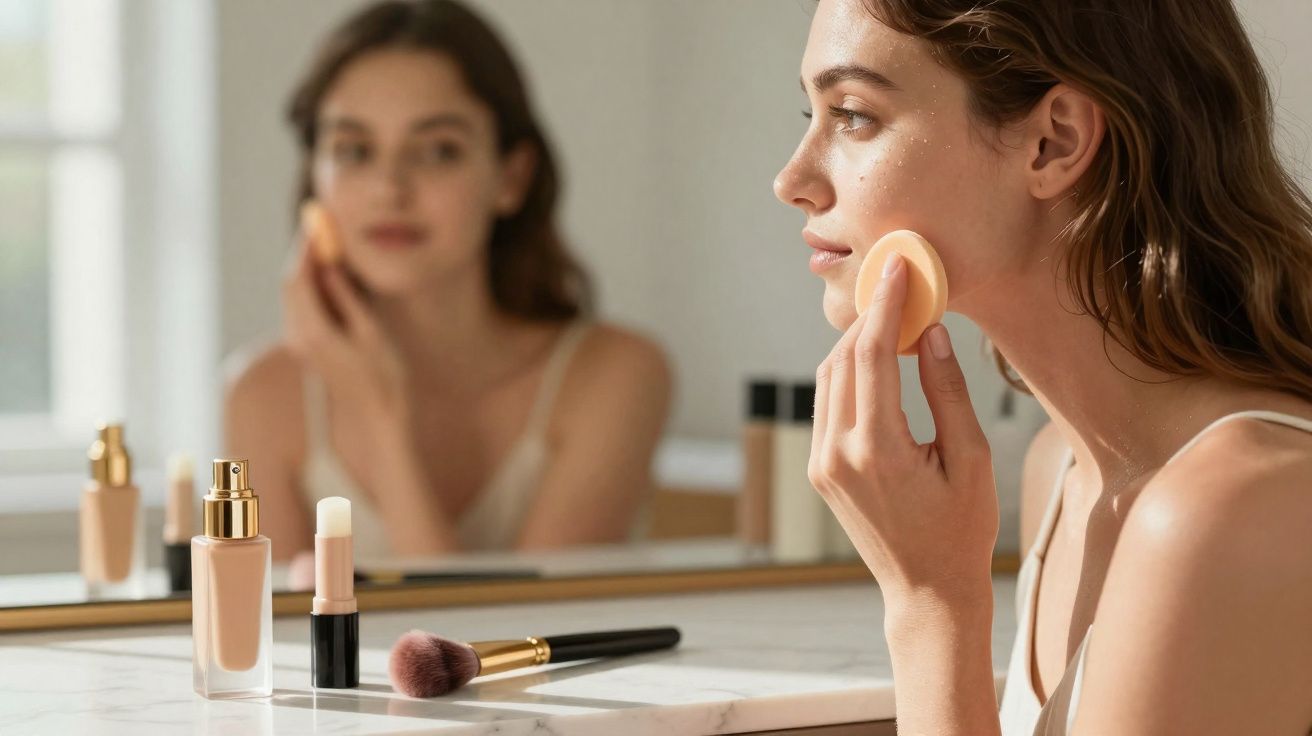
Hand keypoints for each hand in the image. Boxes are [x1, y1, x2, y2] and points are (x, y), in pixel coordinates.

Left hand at [283, 234, 411, 480]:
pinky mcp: (310, 349)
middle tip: (321, 228)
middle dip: (304, 255)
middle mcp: (300, 338)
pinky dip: (311, 288)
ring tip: (326, 246)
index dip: (306, 248)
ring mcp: (302, 345)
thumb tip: (328, 267)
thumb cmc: (385, 376)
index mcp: (314, 332)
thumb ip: (346, 297)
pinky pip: (302, 309)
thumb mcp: (371, 332)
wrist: (380, 416)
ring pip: (294, 296)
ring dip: (307, 270)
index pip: (299, 278)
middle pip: (291, 285)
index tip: (318, 223)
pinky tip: (329, 277)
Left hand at [810, 252, 997, 606]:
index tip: (898, 268)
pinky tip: (877, 359)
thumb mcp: (970, 459)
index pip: (873, 354)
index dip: (886, 304)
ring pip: (829, 378)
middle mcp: (838, 454)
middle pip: (844, 359)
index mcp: (878, 450)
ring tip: (892, 315)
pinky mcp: (820, 471)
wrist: (926, 590)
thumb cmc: (961, 530)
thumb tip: (931, 333)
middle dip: (869, 315)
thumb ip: (947, 392)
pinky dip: (848, 373)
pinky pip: (828, 404)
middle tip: (897, 282)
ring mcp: (822, 463)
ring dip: (856, 342)